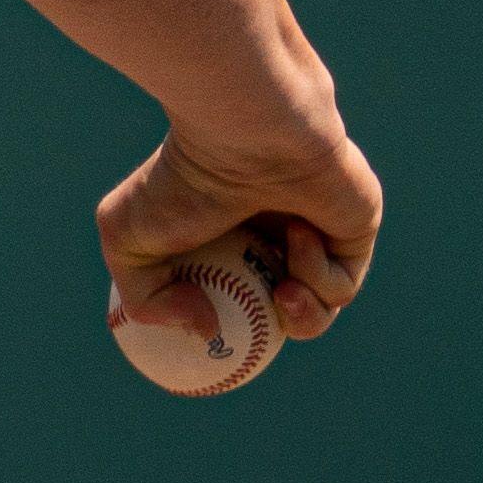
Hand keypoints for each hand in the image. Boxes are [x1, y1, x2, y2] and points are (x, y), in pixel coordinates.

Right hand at [99, 119, 379, 342]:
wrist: (246, 132)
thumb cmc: (183, 180)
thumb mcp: (126, 240)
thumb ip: (146, 299)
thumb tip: (204, 329)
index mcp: (222, 233)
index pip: (231, 296)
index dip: (228, 331)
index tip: (213, 349)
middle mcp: (269, 233)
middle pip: (277, 311)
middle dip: (267, 333)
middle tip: (253, 342)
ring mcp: (316, 231)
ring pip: (319, 305)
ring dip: (302, 314)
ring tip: (282, 292)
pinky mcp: (356, 227)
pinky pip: (344, 279)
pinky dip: (320, 275)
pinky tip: (299, 235)